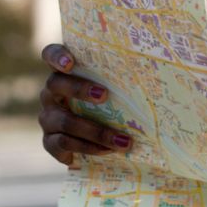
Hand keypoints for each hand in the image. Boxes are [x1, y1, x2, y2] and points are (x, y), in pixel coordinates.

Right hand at [38, 43, 133, 165]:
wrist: (95, 142)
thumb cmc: (109, 106)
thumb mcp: (113, 88)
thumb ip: (122, 74)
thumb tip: (159, 59)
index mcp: (63, 73)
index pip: (50, 54)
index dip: (56, 56)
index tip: (70, 63)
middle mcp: (50, 93)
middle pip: (55, 83)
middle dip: (79, 89)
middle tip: (104, 95)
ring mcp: (48, 118)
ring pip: (64, 121)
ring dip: (95, 131)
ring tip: (123, 141)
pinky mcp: (49, 142)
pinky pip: (64, 144)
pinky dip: (88, 148)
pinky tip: (107, 151)